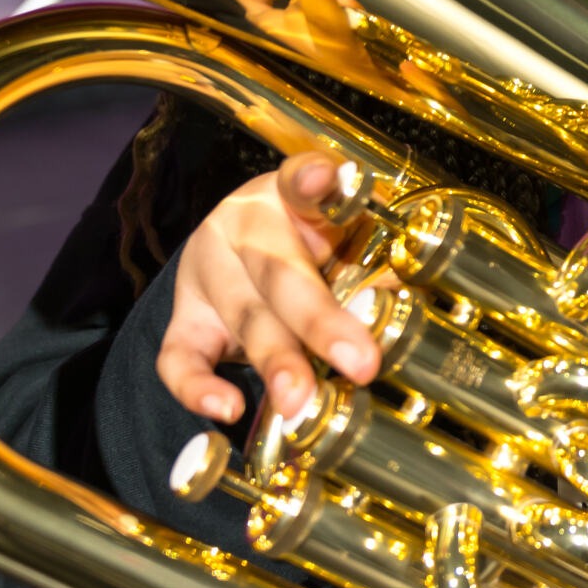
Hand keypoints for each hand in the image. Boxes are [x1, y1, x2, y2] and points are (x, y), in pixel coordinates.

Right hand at [156, 152, 380, 425]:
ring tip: (301, 402)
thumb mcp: (346, 237)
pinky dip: (199, 387)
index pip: (300, 184)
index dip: (315, 182)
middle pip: (279, 272)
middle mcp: (240, 227)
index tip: (331, 179)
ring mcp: (207, 274)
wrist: (243, 250)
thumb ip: (376, 264)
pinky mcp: (184, 320)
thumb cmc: (311, 243)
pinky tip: (228, 409)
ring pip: (244, 317)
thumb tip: (409, 308)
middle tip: (360, 363)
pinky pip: (178, 357)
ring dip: (276, 362)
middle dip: (321, 322)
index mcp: (287, 197)